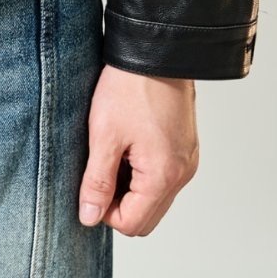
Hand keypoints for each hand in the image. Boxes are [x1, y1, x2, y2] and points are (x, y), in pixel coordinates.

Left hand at [77, 64, 198, 235]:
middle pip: (147, 217)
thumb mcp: (104, 137)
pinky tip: (127, 146)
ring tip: (113, 154)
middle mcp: (182, 174)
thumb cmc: (130, 89)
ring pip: (155, 198)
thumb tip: (89, 216)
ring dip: (130, 188)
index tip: (90, 185)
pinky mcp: (185, 149)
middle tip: (99, 171)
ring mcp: (187, 162)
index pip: (132, 224)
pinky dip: (143, 173)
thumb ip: (97, 182)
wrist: (157, 53)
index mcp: (163, 176)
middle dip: (118, 204)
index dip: (104, 212)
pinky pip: (163, 178)